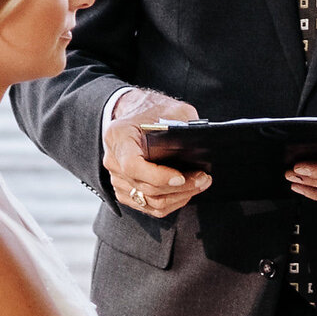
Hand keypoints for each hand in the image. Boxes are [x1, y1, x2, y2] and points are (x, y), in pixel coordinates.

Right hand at [106, 89, 210, 219]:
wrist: (136, 114)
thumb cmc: (153, 110)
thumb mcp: (172, 109)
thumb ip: (184, 123)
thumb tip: (202, 144)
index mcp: (119, 137)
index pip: (132, 166)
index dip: (158, 176)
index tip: (181, 177)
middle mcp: (113, 160)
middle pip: (145, 187)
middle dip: (180, 187)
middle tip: (203, 179)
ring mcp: (116, 178)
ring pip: (149, 201)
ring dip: (179, 197)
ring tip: (199, 184)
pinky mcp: (124, 190)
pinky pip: (148, 206)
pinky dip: (171, 202)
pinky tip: (186, 191)